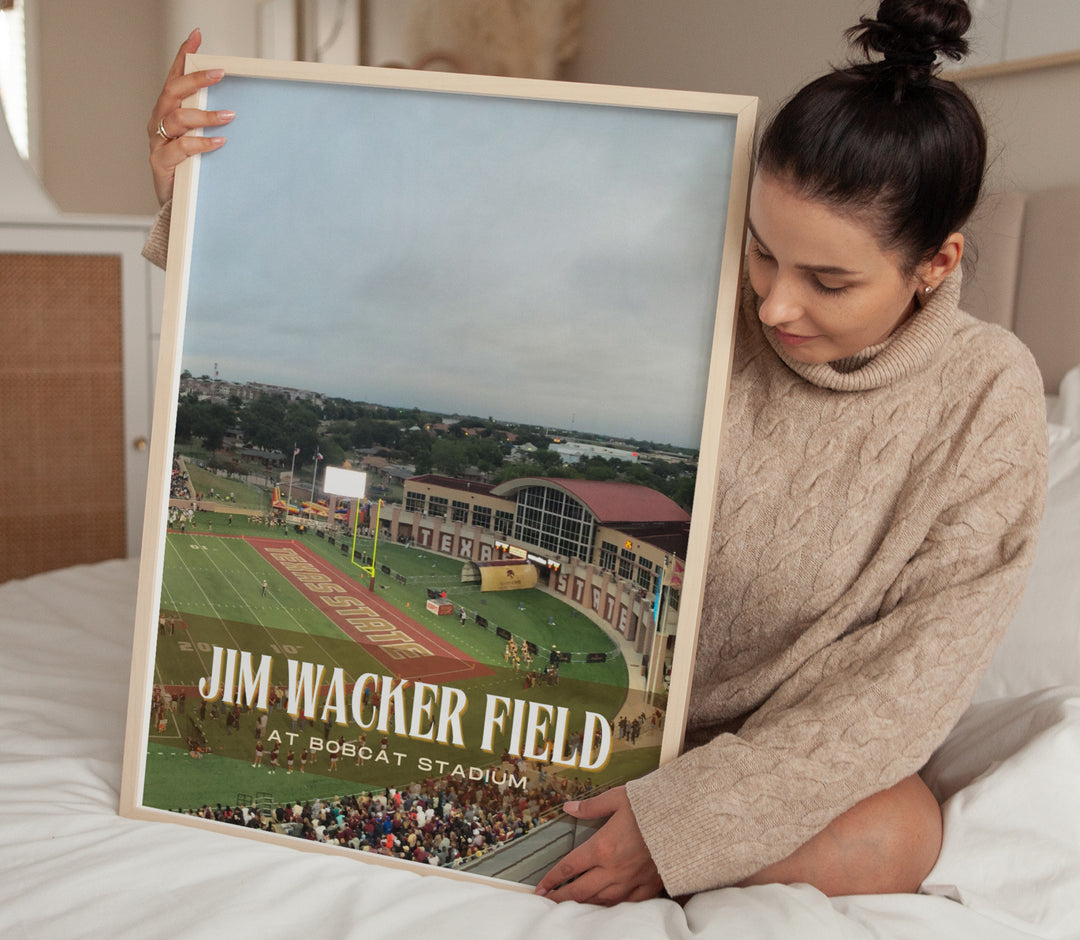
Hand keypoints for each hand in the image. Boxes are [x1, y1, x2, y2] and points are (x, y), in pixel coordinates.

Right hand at [147, 28, 233, 205]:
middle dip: (195, 79)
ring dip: (204, 115)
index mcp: (168, 111)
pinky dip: (201, 143)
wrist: (175, 206)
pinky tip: (219, 142)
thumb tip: (238, 106)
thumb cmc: (190, 168)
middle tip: (219, 73)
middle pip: (173, 92)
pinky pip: (181, 148)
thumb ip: (210, 121)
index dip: (184, 56)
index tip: (197, 36)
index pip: (174, 77)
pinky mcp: (160, 163)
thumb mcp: (200, 139)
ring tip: (228, 116)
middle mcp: (159, 122)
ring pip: (177, 119)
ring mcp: (158, 142)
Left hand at [533, 786, 662, 904]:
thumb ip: (592, 806)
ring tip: (571, 906)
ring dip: (583, 904)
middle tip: (548, 901)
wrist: (686, 820)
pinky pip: (626, 904)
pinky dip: (612, 907)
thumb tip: (570, 807)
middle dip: (561, 897)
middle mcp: (613, 869)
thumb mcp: (619, 798)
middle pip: (580, 890)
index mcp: (602, 847)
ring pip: (601, 901)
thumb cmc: (653, 807)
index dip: (552, 878)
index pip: (569, 867)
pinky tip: (605, 906)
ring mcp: (631, 881)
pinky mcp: (649, 886)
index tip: (541, 886)